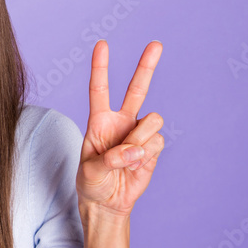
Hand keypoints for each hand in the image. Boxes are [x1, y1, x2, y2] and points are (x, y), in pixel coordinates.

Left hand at [76, 40, 163, 217]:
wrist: (108, 203)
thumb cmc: (92, 183)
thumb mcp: (90, 171)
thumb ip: (110, 159)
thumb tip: (134, 151)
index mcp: (99, 121)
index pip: (99, 89)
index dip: (100, 67)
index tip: (102, 44)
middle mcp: (122, 122)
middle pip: (137, 89)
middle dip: (147, 66)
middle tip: (157, 44)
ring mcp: (139, 134)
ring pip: (152, 121)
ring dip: (140, 140)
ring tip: (127, 160)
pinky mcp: (153, 148)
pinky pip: (157, 142)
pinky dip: (146, 155)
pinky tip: (136, 167)